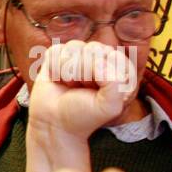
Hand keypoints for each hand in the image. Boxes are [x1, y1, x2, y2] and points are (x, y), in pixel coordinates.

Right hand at [26, 41, 139, 171]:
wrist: (53, 124)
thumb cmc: (83, 116)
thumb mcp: (109, 106)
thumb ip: (115, 84)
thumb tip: (99, 63)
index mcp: (118, 70)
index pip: (114, 55)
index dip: (102, 73)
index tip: (96, 90)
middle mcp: (99, 60)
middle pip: (93, 49)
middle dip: (83, 72)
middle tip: (81, 88)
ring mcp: (78, 57)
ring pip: (74, 47)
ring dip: (68, 71)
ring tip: (70, 84)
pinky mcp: (58, 57)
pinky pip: (56, 51)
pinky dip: (54, 68)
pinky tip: (58, 79)